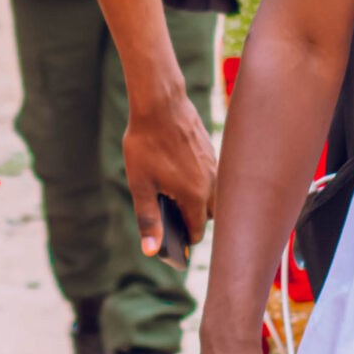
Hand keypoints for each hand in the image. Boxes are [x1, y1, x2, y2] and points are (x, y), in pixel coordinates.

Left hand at [123, 91, 215, 260]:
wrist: (160, 103)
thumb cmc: (147, 143)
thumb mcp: (140, 183)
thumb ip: (147, 218)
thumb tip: (151, 249)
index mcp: (194, 195)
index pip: (197, 231)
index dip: (185, 240)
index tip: (173, 242)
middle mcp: (211, 182)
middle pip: (210, 215)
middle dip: (195, 220)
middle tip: (172, 215)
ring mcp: (213, 164)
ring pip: (214, 194)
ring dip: (199, 200)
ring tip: (174, 193)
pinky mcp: (211, 150)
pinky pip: (212, 175)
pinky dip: (200, 181)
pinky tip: (180, 170)